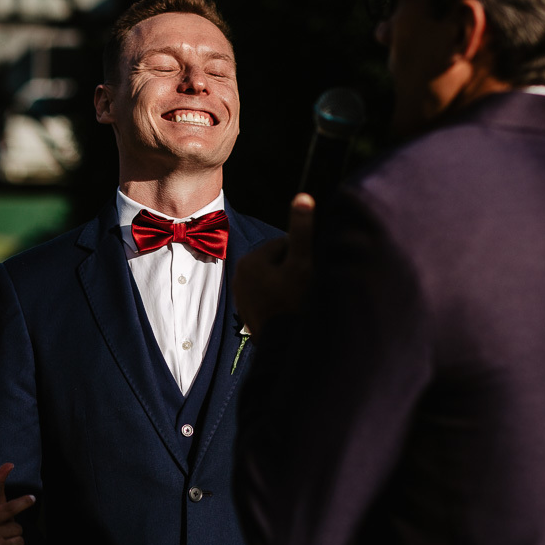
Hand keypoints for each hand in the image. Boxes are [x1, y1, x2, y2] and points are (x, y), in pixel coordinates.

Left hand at [234, 193, 314, 339]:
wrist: (288, 348)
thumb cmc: (298, 303)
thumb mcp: (303, 263)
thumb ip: (302, 229)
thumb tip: (303, 196)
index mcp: (249, 260)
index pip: (285, 244)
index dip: (302, 257)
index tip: (305, 276)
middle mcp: (239, 277)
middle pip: (278, 262)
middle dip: (293, 272)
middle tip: (301, 292)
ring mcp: (242, 296)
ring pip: (274, 281)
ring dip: (287, 287)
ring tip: (294, 304)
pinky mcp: (247, 313)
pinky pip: (268, 298)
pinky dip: (278, 302)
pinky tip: (286, 314)